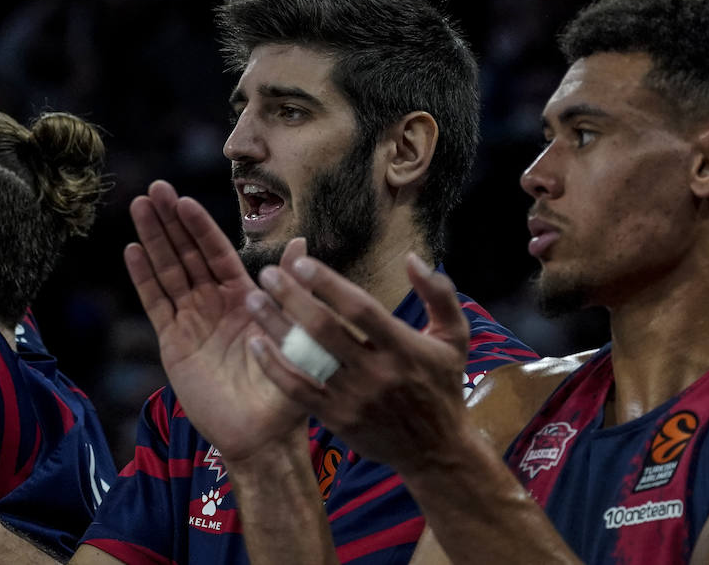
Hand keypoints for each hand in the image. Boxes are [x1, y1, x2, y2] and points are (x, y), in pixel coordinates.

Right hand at [125, 180, 306, 462]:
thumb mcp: (295, 333)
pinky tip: (132, 251)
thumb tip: (302, 242)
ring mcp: (192, 320)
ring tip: (139, 207)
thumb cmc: (286, 385)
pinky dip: (144, 278)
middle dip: (170, 221)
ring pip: (168, 272)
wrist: (262, 434)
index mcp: (244, 295)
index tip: (184, 200)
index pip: (217, 252)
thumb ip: (292, 289)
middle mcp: (215, 302)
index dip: (200, 227)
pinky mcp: (174, 343)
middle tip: (155, 188)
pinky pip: (157, 305)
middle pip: (187, 254)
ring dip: (153, 240)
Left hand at [244, 253, 471, 476]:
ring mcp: (354, 399)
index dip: (328, 284)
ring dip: (275, 327)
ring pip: (306, 358)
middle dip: (291, 298)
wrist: (436, 451)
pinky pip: (297, 391)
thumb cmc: (442, 385)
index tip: (300, 262)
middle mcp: (377, 373)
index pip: (360, 309)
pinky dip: (273, 367)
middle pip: (325, 330)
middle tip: (266, 273)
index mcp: (404, 348)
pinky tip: (255, 343)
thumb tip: (413, 257)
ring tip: (252, 300)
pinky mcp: (337, 419)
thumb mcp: (455, 337)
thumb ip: (439, 293)